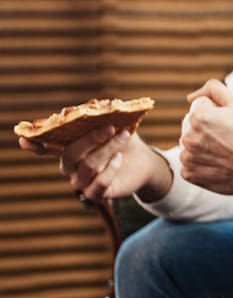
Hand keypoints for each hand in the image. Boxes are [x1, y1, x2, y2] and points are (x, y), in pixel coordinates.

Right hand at [20, 126, 164, 201]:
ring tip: (124, 136)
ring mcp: (81, 181)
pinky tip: (119, 159)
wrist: (142, 160)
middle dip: (90, 139)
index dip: (35, 145)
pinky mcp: (96, 193)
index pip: (45, 147)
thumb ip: (103, 116)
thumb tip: (98, 104)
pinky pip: (98, 184)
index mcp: (68, 148)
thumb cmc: (122, 139)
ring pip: (88, 166)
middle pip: (71, 154)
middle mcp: (70, 166)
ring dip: (107, 149)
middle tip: (109, 127)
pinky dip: (110, 170)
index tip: (25, 139)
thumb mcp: (116, 124)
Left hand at [178, 79, 232, 194]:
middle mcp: (189, 137)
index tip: (228, 124)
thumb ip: (213, 88)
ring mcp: (187, 157)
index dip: (215, 113)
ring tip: (222, 151)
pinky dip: (200, 163)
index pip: (199, 107)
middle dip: (205, 128)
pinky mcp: (188, 173)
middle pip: (191, 125)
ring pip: (190, 144)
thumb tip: (190, 98)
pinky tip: (217, 163)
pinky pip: (189, 163)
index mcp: (199, 117)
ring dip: (202, 146)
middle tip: (226, 138)